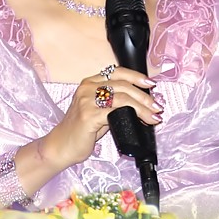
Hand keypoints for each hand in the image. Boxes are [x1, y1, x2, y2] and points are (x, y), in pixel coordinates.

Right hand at [41, 67, 162, 170]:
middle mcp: (87, 88)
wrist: (61, 147)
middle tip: (157, 106)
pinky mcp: (89, 115)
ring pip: (122, 97)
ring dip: (142, 106)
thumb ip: (113, 103)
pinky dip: (134, 115)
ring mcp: (87, 100)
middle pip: (122, 84)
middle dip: (144, 95)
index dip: (136, 76)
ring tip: (154, 115)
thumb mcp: (97, 110)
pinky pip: (116, 111)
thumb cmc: (81, 130)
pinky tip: (143, 121)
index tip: (150, 84)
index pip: (117, 72)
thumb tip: (141, 103)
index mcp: (89, 83)